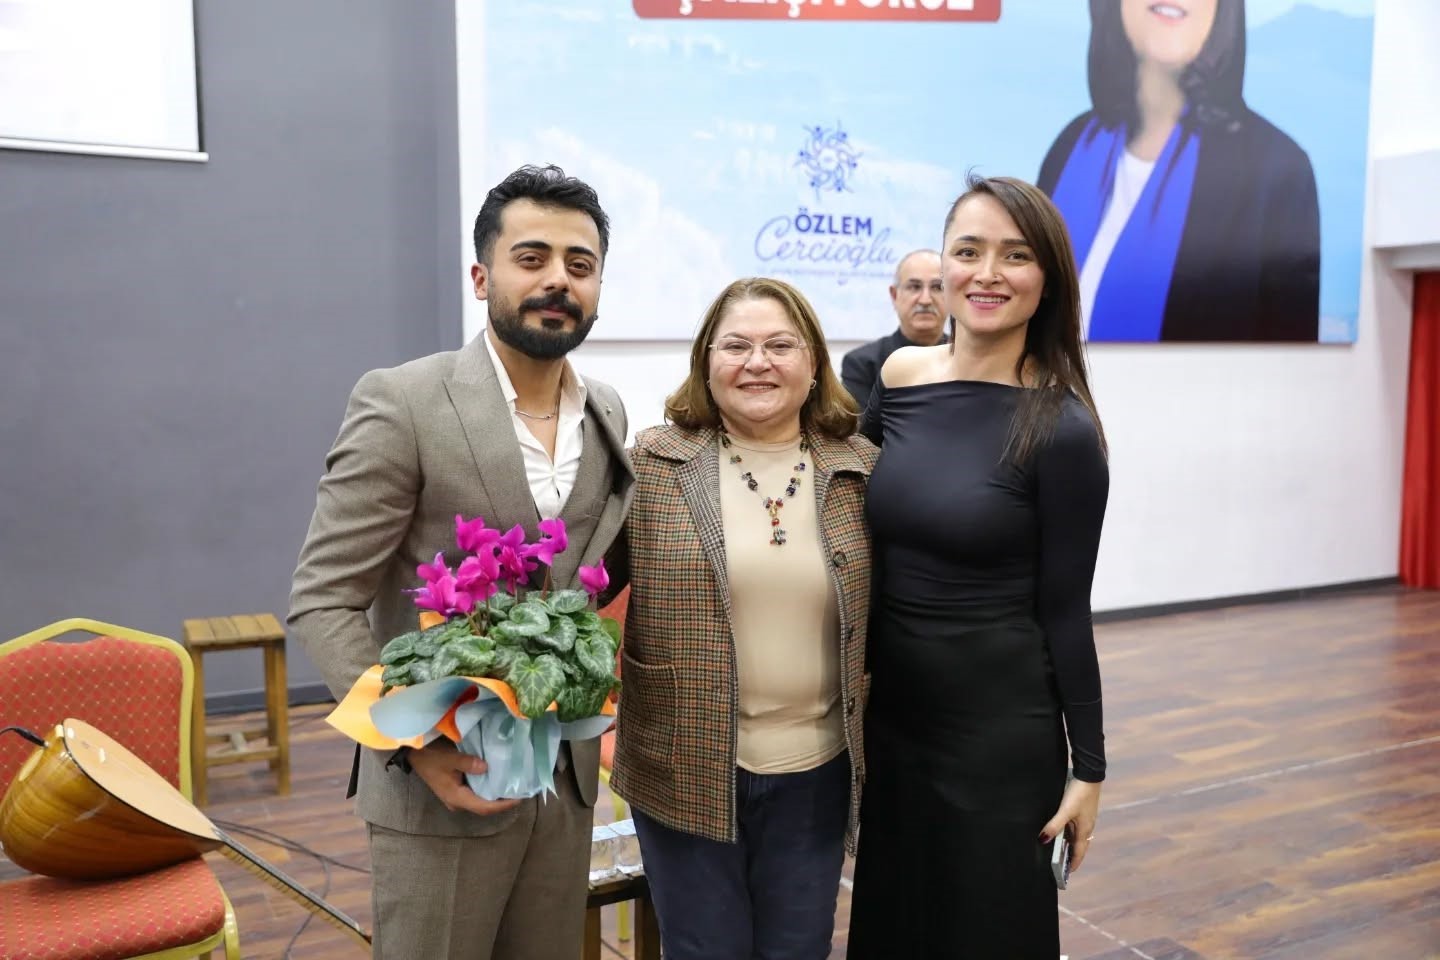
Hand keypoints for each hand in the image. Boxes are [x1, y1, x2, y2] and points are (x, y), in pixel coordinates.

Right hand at [405, 741, 522, 816]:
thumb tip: (486, 767)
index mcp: (456, 797)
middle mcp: (457, 801)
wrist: (413, 754)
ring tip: (513, 787)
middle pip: (484, 807)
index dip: (503, 805)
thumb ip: (467, 763)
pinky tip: (498, 780)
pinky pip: (476, 793)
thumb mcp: (449, 757)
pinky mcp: (456, 789)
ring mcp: (456, 797)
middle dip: (502, 802)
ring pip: (480, 801)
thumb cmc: (431, 756)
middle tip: (521, 792)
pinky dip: (488, 789)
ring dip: (496, 796)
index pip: (484, 807)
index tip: (519, 799)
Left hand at [1039, 778, 1101, 873]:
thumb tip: (1043, 840)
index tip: (1068, 873)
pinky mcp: (1082, 811)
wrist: (1089, 775)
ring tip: (1059, 850)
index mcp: (1084, 830)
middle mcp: (1086, 827)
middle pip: (1078, 845)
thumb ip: (1054, 825)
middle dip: (1071, 855)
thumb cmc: (1079, 794)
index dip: (1073, 863)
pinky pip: (1075, 827)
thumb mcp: (1065, 811)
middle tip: (1061, 864)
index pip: (1079, 852)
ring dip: (1069, 844)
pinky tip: (1061, 830)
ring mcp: (1085, 819)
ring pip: (1076, 836)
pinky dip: (1068, 833)